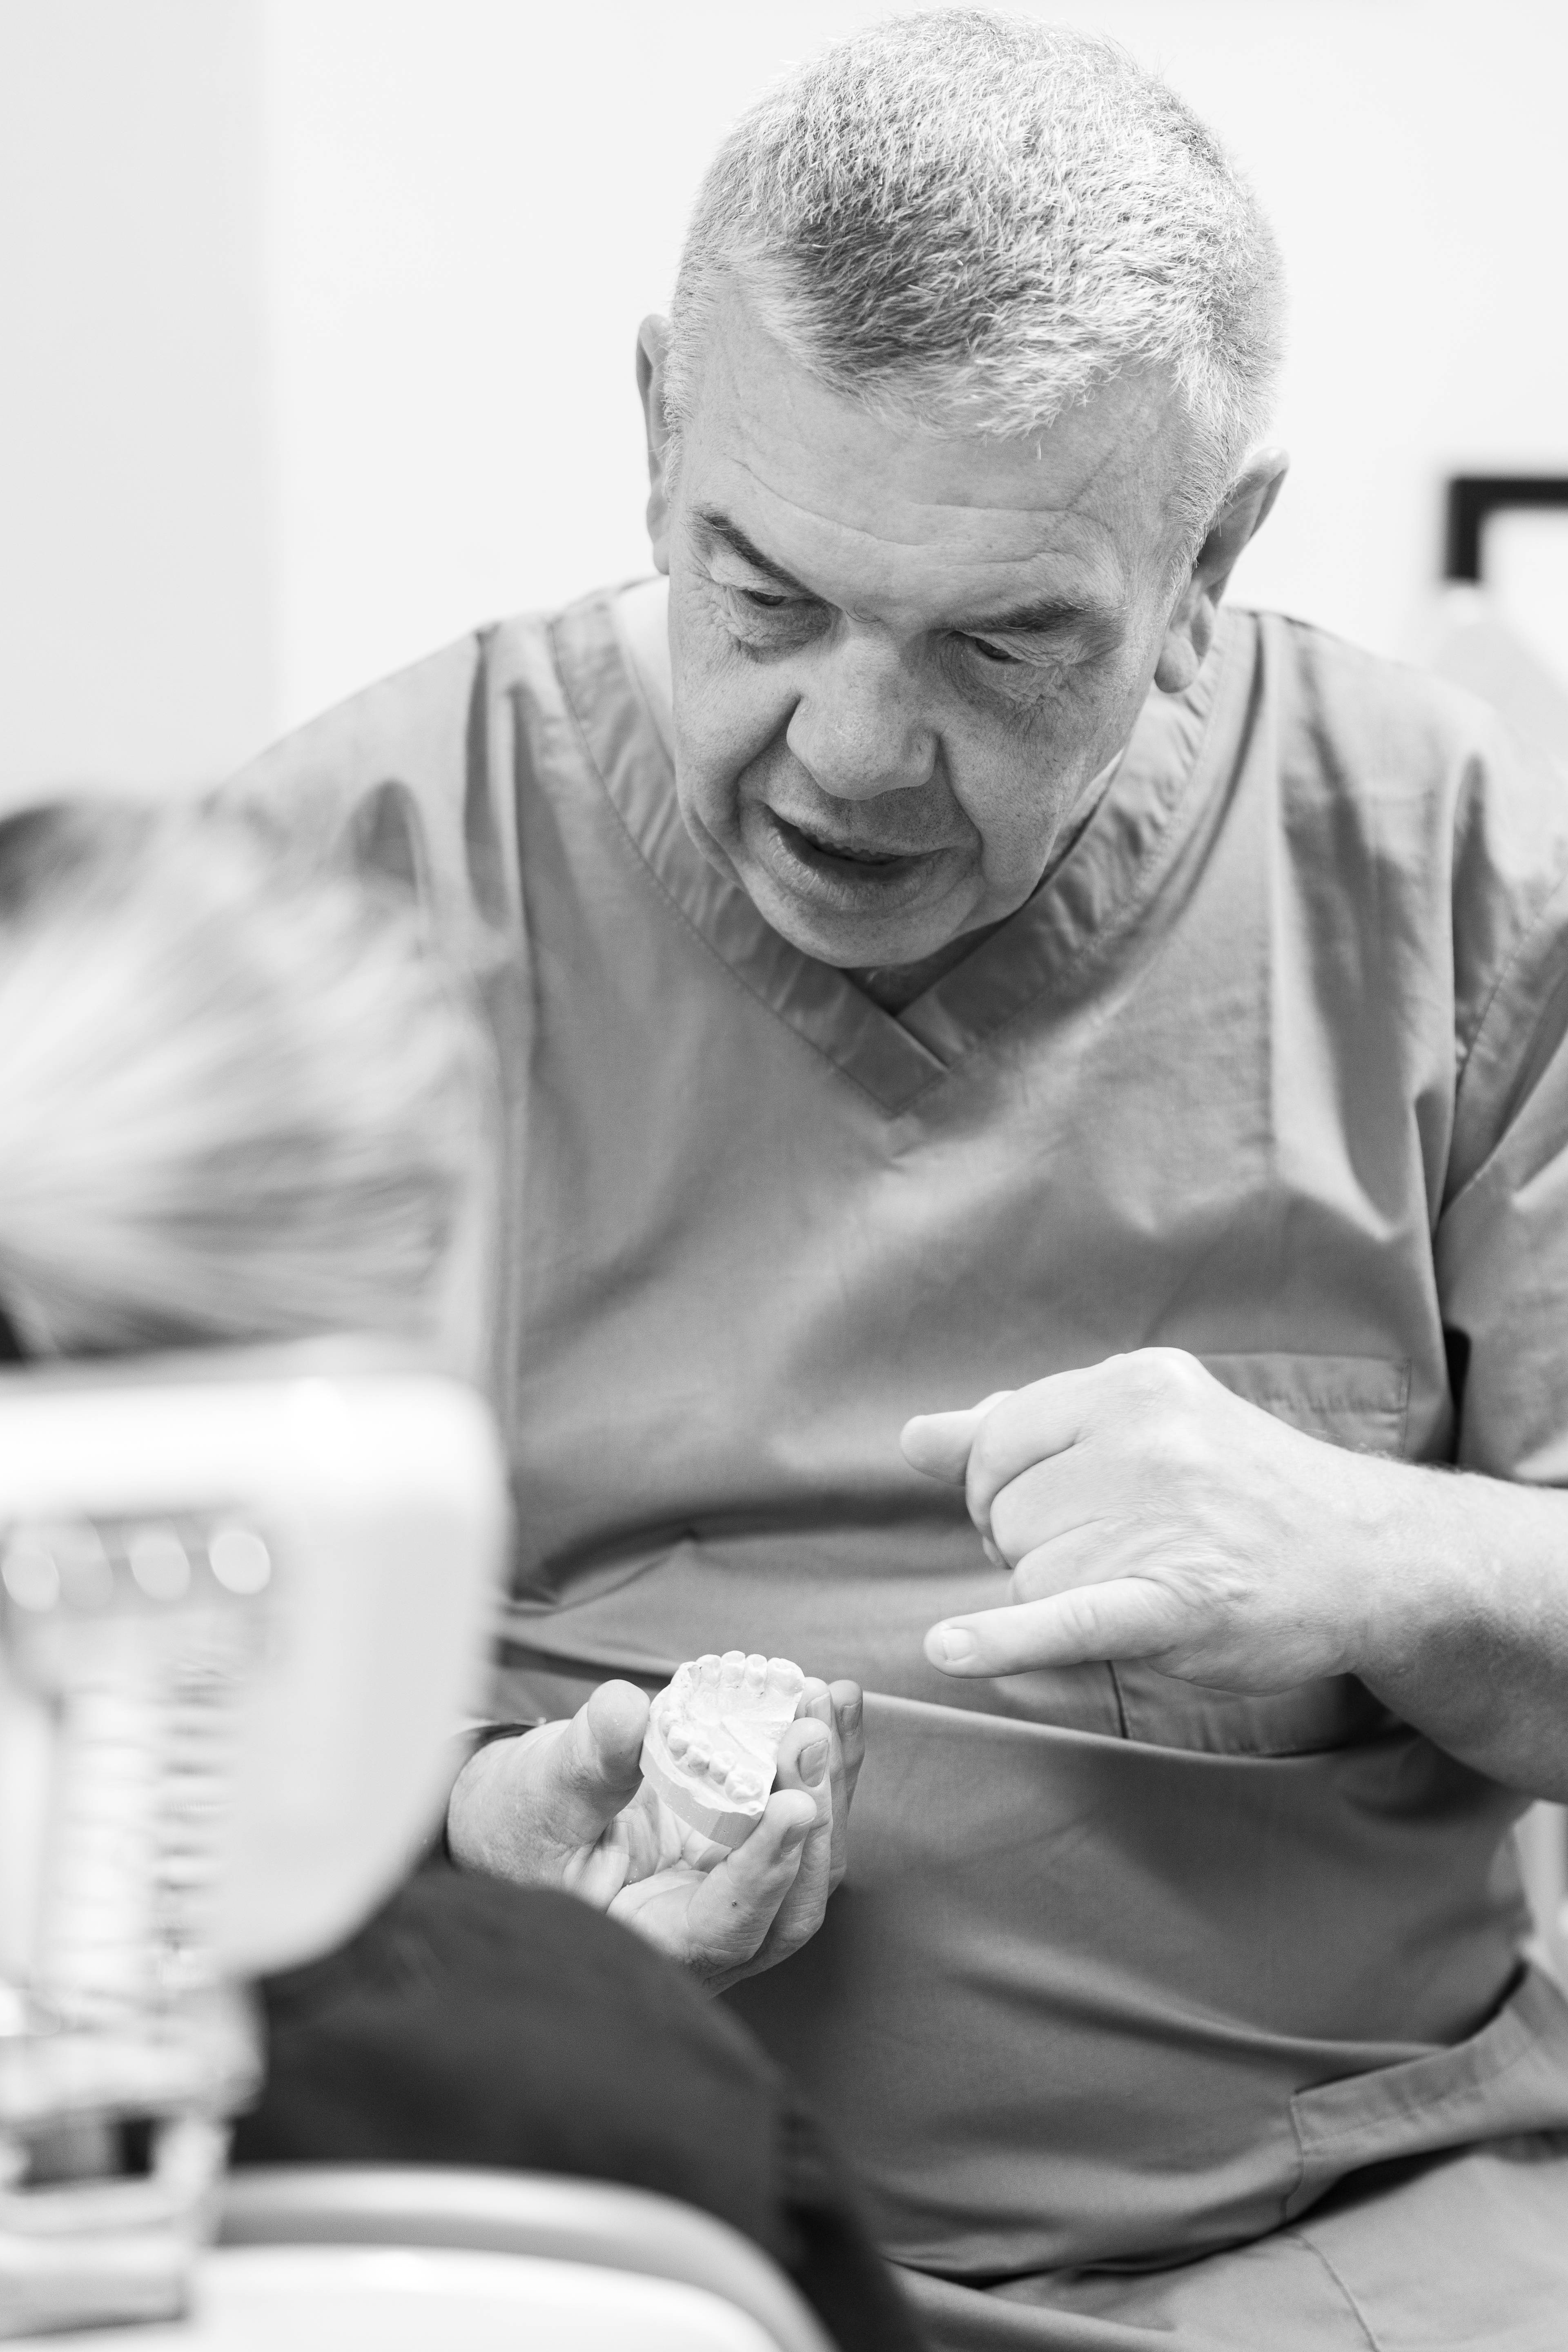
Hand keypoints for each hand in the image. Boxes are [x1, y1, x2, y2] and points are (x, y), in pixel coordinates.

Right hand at [447, 1676, 864, 1991]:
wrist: (526, 1818)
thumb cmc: (523, 1823)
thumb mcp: (541, 1793)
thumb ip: (588, 1762)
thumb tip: (627, 1710)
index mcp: (652, 1944)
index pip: (724, 1930)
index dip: (762, 1872)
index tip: (789, 1804)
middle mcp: (711, 1936)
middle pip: (790, 1902)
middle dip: (810, 1814)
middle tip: (809, 1734)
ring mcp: (741, 1894)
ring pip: (811, 1857)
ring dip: (828, 1778)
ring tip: (823, 1702)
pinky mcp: (753, 1849)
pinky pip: (805, 1813)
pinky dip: (826, 1759)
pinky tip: (832, 1701)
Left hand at [902, 1349, 1402, 1691]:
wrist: (1371, 1556)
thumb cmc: (1238, 1490)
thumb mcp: (1139, 1427)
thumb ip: (1022, 1430)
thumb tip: (913, 1439)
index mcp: (1133, 1385)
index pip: (997, 1441)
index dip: (1002, 1488)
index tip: (1051, 1509)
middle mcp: (1149, 1439)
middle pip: (1009, 1514)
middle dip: (1038, 1546)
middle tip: (1117, 1551)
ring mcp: (1167, 1519)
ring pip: (1031, 1576)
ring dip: (1067, 1596)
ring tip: (1146, 1579)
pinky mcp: (1183, 1600)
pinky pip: (1066, 1618)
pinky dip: (1002, 1640)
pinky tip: (952, 1649)